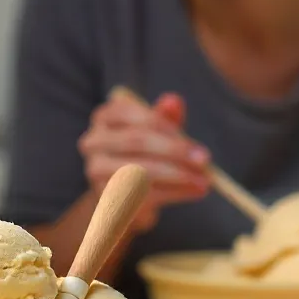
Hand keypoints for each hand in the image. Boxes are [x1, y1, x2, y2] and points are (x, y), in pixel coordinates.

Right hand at [78, 91, 211, 228]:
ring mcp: (95, 170)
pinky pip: (142, 194)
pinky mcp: (105, 196)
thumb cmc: (144, 156)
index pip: (132, 113)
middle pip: (136, 140)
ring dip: (178, 175)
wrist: (124, 197)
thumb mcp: (157, 133)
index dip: (165, 125)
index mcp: (105, 117)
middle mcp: (93, 142)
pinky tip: (193, 191)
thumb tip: (174, 100)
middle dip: (175, 150)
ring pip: (140, 169)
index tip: (193, 140)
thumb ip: (165, 117)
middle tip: (205, 160)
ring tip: (204, 181)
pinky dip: (173, 193)